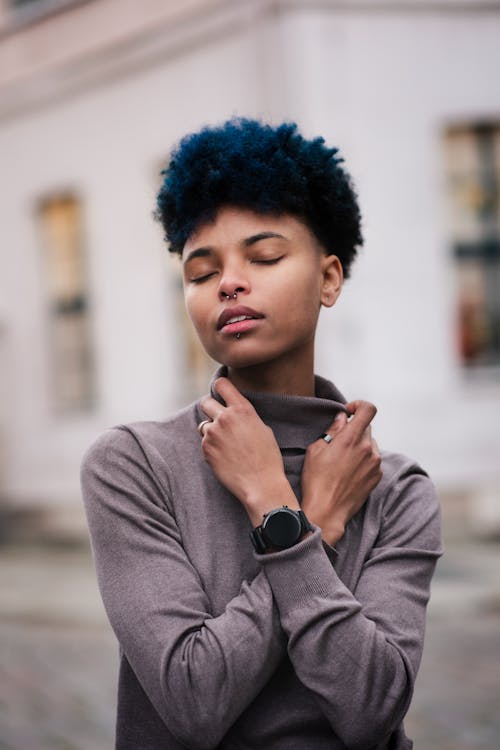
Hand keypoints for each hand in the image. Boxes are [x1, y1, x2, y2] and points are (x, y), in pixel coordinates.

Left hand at [200, 378, 298, 525]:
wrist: (260, 483)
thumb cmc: (267, 457)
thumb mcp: (262, 428)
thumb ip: (245, 416)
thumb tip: (234, 412)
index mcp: (242, 409)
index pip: (221, 384)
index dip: (220, 387)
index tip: (221, 392)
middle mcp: (225, 418)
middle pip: (206, 402)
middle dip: (210, 408)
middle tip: (218, 418)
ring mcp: (213, 434)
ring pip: (204, 424)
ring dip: (211, 431)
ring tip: (227, 444)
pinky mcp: (206, 449)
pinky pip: (204, 442)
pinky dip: (211, 447)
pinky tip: (225, 456)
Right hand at [301, 400, 381, 545]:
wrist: (327, 511)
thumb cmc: (316, 482)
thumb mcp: (315, 450)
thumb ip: (332, 430)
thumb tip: (342, 419)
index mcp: (351, 439)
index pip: (368, 410)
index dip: (359, 406)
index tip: (349, 412)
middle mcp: (367, 449)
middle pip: (366, 427)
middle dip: (354, 429)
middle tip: (338, 442)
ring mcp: (375, 463)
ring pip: (370, 443)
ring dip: (359, 445)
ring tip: (343, 460)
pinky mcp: (377, 476)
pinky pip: (373, 459)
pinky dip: (363, 459)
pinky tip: (349, 471)